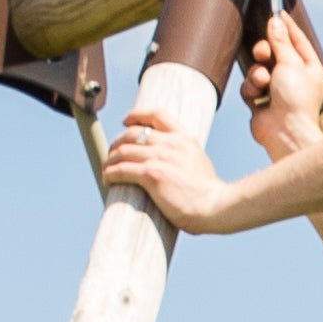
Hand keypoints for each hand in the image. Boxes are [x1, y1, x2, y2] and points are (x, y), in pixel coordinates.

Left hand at [98, 104, 233, 230]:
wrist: (215, 206)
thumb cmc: (208, 194)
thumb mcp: (198, 163)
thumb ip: (182, 157)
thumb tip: (169, 165)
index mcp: (184, 138)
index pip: (157, 115)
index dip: (137, 115)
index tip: (126, 121)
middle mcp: (171, 143)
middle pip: (133, 133)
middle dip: (117, 142)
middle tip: (112, 154)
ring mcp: (161, 158)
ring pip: (123, 151)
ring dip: (111, 160)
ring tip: (107, 169)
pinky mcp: (152, 175)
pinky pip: (122, 169)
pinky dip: (110, 173)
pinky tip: (108, 179)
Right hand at [242, 14, 322, 155]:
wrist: (284, 132)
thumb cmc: (295, 99)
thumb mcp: (290, 63)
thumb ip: (280, 41)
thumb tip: (276, 21)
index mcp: (310, 70)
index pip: (299, 41)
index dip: (287, 26)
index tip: (277, 12)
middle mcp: (295, 79)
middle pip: (274, 53)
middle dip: (265, 52)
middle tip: (263, 53)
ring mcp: (278, 91)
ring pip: (259, 69)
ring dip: (257, 74)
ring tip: (263, 83)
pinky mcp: (262, 102)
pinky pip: (250, 86)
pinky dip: (252, 89)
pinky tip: (257, 98)